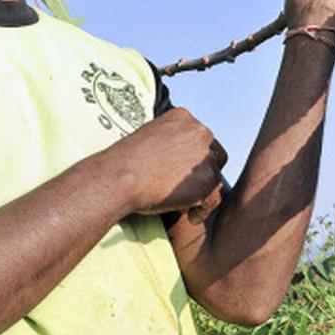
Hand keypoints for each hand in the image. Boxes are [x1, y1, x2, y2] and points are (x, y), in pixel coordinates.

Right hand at [105, 108, 226, 214]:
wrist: (120, 176)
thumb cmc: (125, 163)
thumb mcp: (149, 138)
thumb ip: (169, 143)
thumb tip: (179, 160)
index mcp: (183, 117)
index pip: (200, 139)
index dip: (193, 159)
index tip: (181, 174)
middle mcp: (199, 131)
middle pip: (213, 156)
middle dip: (202, 174)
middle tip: (186, 191)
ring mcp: (205, 154)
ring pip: (214, 178)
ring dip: (202, 193)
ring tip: (186, 206)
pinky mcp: (208, 178)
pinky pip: (214, 198)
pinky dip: (203, 210)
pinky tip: (191, 217)